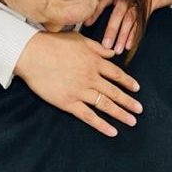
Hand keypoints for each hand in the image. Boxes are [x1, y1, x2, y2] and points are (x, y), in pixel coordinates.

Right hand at [15, 32, 142, 136]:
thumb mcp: (79, 39)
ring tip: (132, 121)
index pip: (116, 74)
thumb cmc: (52, 43)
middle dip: (129, 102)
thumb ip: (97, 47)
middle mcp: (91, 77)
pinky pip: (88, 116)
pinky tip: (112, 131)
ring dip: (120, 114)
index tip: (137, 89)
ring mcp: (80, 91)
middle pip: (114, 92)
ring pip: (105, 105)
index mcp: (94, 62)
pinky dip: (101, 125)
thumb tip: (112, 52)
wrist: (31, 54)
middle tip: (139, 110)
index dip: (128, 82)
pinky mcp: (68, 102)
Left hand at [85, 0, 171, 53]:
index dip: (95, 12)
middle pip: (118, 15)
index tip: (87, 24)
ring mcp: (136, 4)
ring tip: (117, 50)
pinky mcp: (145, 11)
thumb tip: (85, 21)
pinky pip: (138, 26)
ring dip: (123, 37)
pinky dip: (133, 37)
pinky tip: (128, 46)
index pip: (102, 1)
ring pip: (129, 23)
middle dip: (112, 31)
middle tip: (106, 45)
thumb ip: (102, 4)